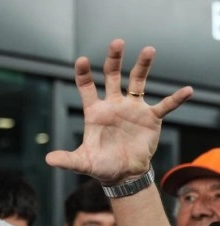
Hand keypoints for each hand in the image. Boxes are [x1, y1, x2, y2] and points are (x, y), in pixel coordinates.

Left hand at [46, 39, 192, 184]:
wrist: (124, 174)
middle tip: (117, 43)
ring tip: (148, 50)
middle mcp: (114, 105)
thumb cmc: (101, 165)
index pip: (87, 88)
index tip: (81, 60)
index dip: (84, 74)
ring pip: (138, 82)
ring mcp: (132, 109)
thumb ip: (67, 160)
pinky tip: (187, 91)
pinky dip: (176, 99)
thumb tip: (48, 160)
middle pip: (113, 76)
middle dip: (114, 60)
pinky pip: (165, 105)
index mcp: (95, 112)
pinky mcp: (150, 118)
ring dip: (142, 66)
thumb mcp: (82, 162)